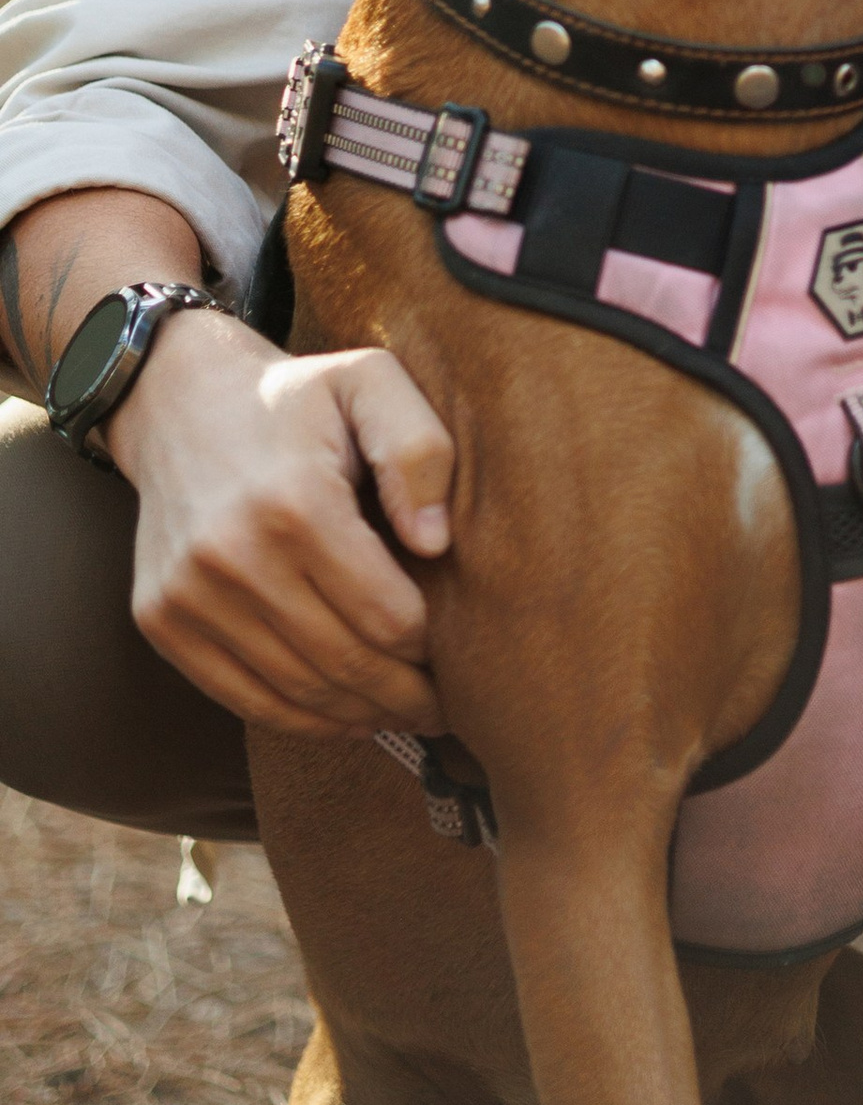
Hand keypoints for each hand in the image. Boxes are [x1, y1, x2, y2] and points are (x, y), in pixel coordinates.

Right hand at [108, 307, 453, 734]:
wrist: (178, 401)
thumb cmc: (296, 398)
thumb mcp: (371, 384)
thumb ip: (419, 450)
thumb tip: (436, 543)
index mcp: (296, 502)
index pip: (386, 615)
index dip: (431, 646)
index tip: (460, 652)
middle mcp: (232, 556)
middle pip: (343, 663)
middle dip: (405, 697)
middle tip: (445, 710)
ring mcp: (187, 595)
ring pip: (294, 691)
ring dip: (358, 718)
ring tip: (403, 716)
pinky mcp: (159, 619)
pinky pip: (239, 697)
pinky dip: (298, 720)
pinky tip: (343, 718)